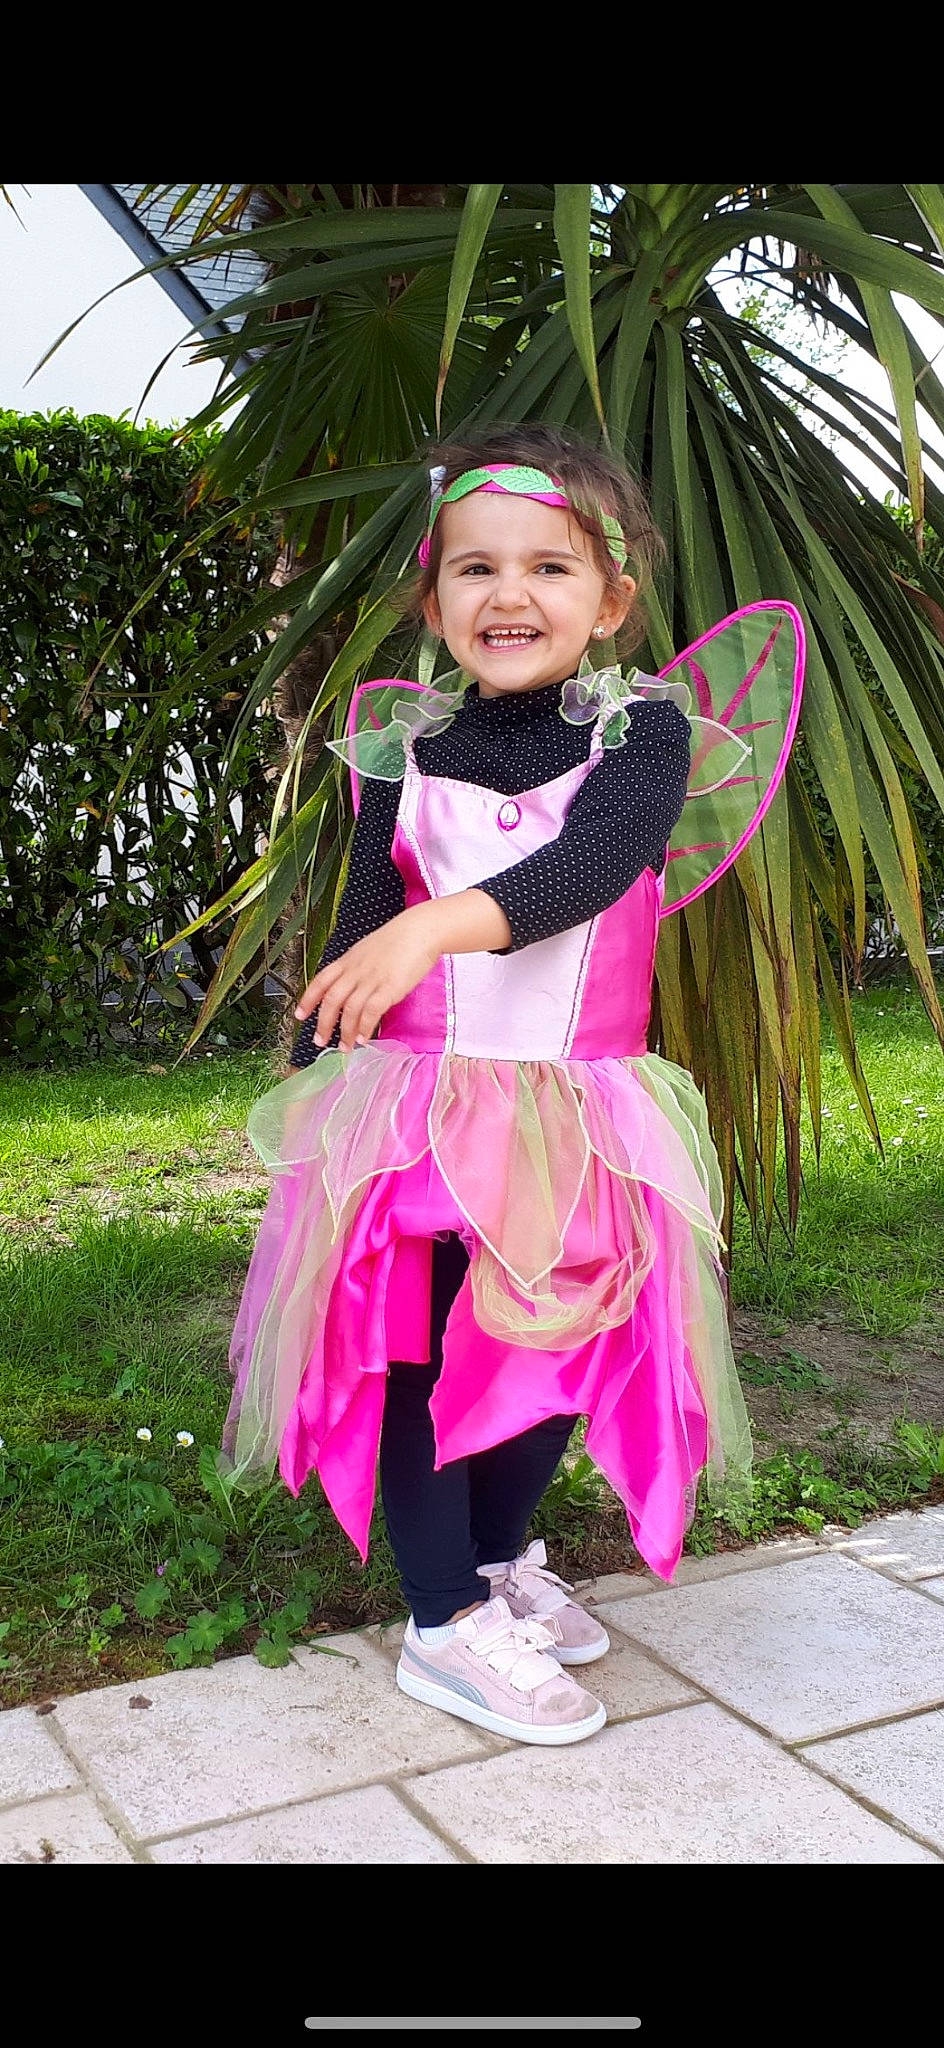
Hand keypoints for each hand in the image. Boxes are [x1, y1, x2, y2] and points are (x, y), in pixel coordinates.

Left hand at [293, 905, 444, 1053]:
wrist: (421, 930)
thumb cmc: (400, 939)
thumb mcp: (369, 950)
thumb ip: (358, 968)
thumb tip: (352, 987)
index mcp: (348, 960)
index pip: (321, 981)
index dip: (308, 1000)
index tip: (300, 1015)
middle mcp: (356, 971)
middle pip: (332, 1000)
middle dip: (323, 1023)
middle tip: (319, 1041)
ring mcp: (372, 979)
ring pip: (350, 1009)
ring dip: (345, 1032)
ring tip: (345, 1047)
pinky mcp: (389, 988)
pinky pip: (371, 1011)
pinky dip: (365, 1028)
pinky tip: (364, 1038)